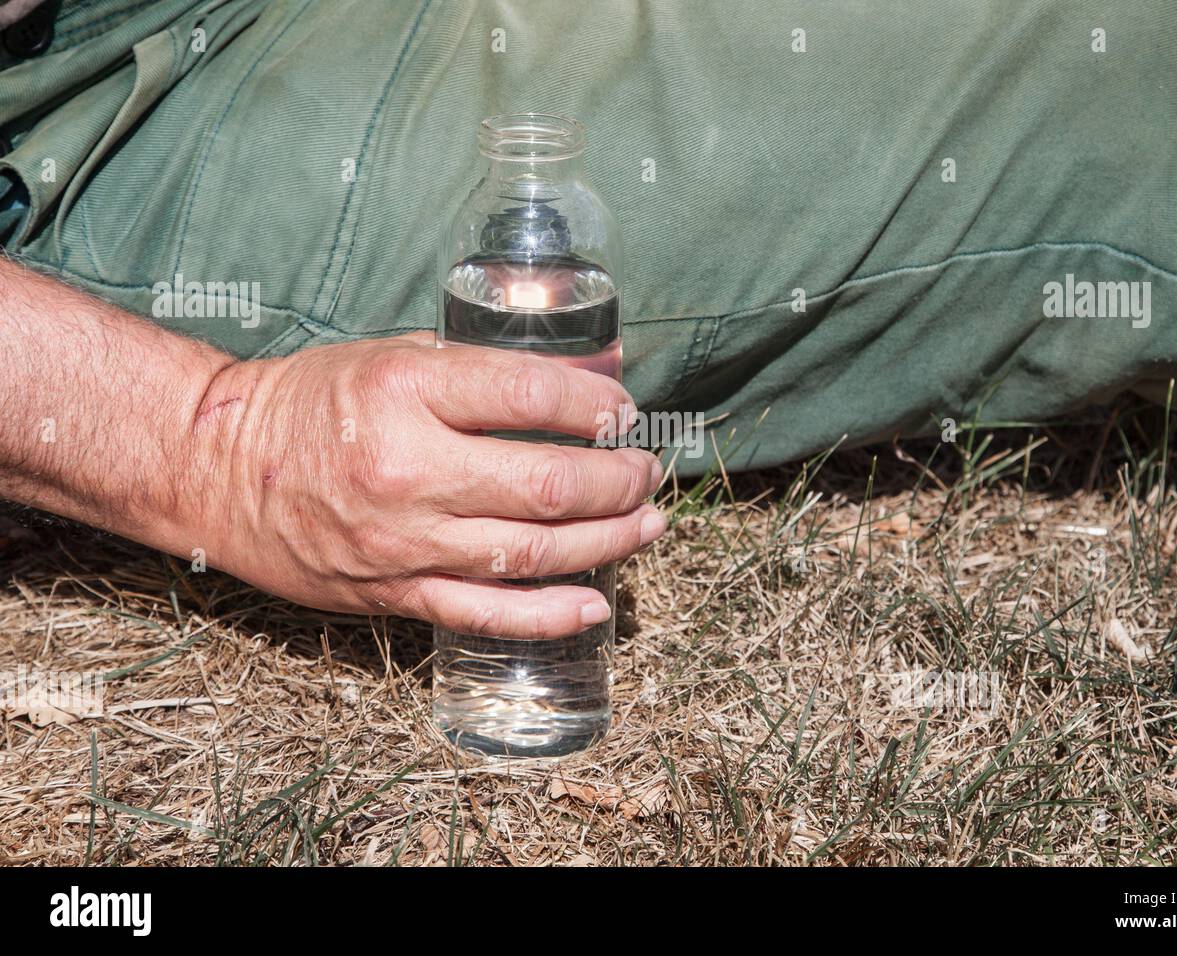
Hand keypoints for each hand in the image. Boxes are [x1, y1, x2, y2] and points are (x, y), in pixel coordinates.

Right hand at [184, 332, 664, 637]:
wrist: (218, 469)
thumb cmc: (310, 403)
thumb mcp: (390, 356)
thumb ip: (478, 370)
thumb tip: (577, 380)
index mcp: (406, 392)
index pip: (533, 395)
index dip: (598, 403)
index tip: (624, 410)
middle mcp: (409, 469)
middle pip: (549, 483)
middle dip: (618, 479)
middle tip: (644, 471)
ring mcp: (403, 541)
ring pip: (533, 552)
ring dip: (608, 540)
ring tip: (646, 523)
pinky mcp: (394, 592)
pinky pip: (488, 613)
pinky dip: (551, 614)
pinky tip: (597, 602)